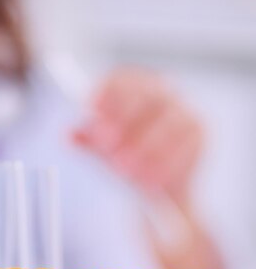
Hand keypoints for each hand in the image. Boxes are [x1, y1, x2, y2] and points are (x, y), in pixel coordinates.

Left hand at [72, 67, 202, 202]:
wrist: (158, 188)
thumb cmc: (127, 159)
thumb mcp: (104, 151)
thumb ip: (88, 142)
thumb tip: (67, 135)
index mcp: (134, 88)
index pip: (119, 80)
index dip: (104, 92)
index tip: (89, 109)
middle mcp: (161, 92)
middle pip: (143, 96)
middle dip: (123, 121)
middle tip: (106, 146)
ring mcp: (184, 109)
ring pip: (165, 124)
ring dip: (143, 149)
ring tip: (125, 171)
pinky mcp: (201, 132)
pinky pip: (185, 146)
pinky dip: (165, 165)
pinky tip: (150, 181)